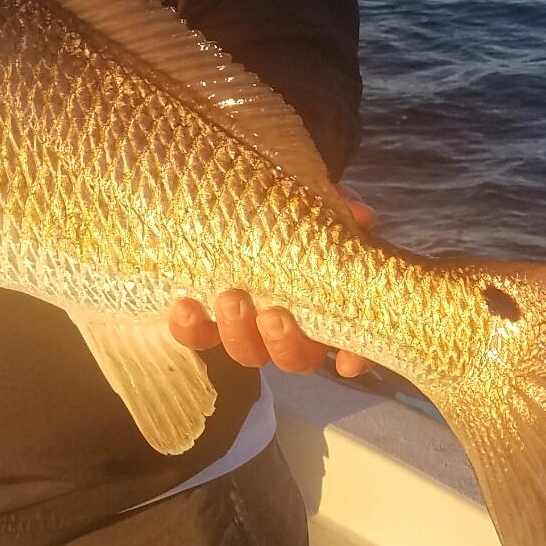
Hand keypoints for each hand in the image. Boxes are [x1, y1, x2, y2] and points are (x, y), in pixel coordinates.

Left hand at [167, 193, 376, 378]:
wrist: (218, 182)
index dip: (354, 357)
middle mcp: (286, 319)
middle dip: (286, 344)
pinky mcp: (202, 314)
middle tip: (273, 315)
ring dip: (239, 334)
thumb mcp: (309, 190)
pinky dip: (191, 327)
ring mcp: (243, 321)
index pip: (351, 339)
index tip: (347, 363)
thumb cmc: (275, 194)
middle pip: (296, 357)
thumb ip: (336, 204)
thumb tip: (359, 215)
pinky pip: (196, 334)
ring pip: (247, 351)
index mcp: (321, 296)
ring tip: (231, 299)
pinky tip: (186, 305)